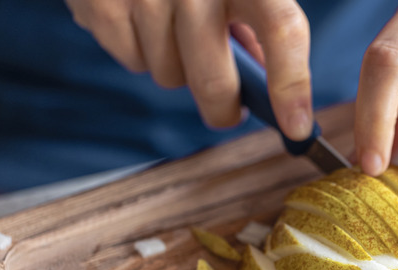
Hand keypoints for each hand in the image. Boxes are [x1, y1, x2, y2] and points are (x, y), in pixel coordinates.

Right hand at [65, 0, 313, 139]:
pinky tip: (141, 15)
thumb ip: (256, 17)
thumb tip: (267, 83)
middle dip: (223, 108)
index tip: (296, 128)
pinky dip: (139, 49)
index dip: (291, 85)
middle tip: (228, 111)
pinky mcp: (101, 1)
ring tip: (174, 28)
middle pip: (215, 80)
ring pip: (169, 75)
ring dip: (176, 67)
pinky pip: (131, 59)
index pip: (281, 28)